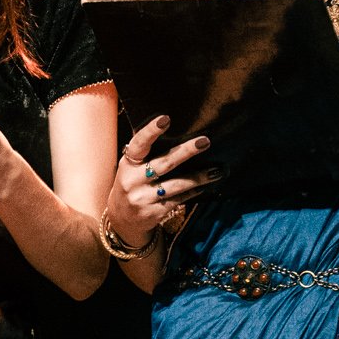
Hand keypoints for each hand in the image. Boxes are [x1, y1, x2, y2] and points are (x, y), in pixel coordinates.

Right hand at [105, 114, 221, 247]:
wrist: (122, 220)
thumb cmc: (132, 184)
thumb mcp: (131, 167)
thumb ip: (144, 151)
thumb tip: (170, 126)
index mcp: (128, 164)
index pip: (139, 144)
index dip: (151, 131)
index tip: (166, 119)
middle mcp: (133, 181)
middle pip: (164, 163)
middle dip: (186, 152)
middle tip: (204, 141)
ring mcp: (143, 199)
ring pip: (176, 185)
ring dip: (198, 177)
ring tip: (217, 170)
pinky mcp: (153, 213)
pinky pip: (178, 200)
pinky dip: (193, 191)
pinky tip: (205, 186)